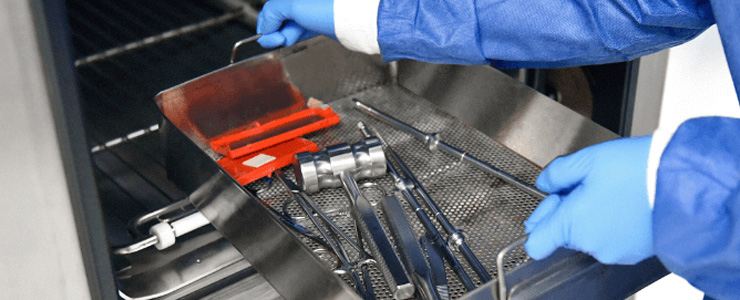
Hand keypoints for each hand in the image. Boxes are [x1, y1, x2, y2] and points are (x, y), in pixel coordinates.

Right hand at [257, 0, 333, 47]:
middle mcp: (301, 1)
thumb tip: (265, 27)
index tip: (263, 36)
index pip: (270, 7)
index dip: (264, 22)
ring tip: (287, 38)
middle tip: (277, 39)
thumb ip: (272, 12)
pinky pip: (301, 29)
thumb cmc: (329, 8)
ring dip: (285, 34)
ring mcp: (310, 11)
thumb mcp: (292, 5)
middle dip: (275, 30)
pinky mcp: (318, 22)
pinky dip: (295, 35)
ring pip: (290, 24)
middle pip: (279, 16)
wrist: (355, 20)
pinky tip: (293, 38)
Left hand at [524, 136, 653, 263]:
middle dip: (569, 210)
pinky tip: (625, 202)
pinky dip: (613, 224)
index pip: (535, 243)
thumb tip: (545, 183)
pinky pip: (611, 239)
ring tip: (611, 191)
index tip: (552, 202)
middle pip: (564, 234)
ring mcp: (614, 252)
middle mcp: (591, 244)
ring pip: (589, 236)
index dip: (539, 220)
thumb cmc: (639, 171)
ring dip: (592, 216)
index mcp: (573, 224)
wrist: (685, 183)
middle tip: (586, 184)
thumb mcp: (588, 159)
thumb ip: (557, 173)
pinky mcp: (633, 253)